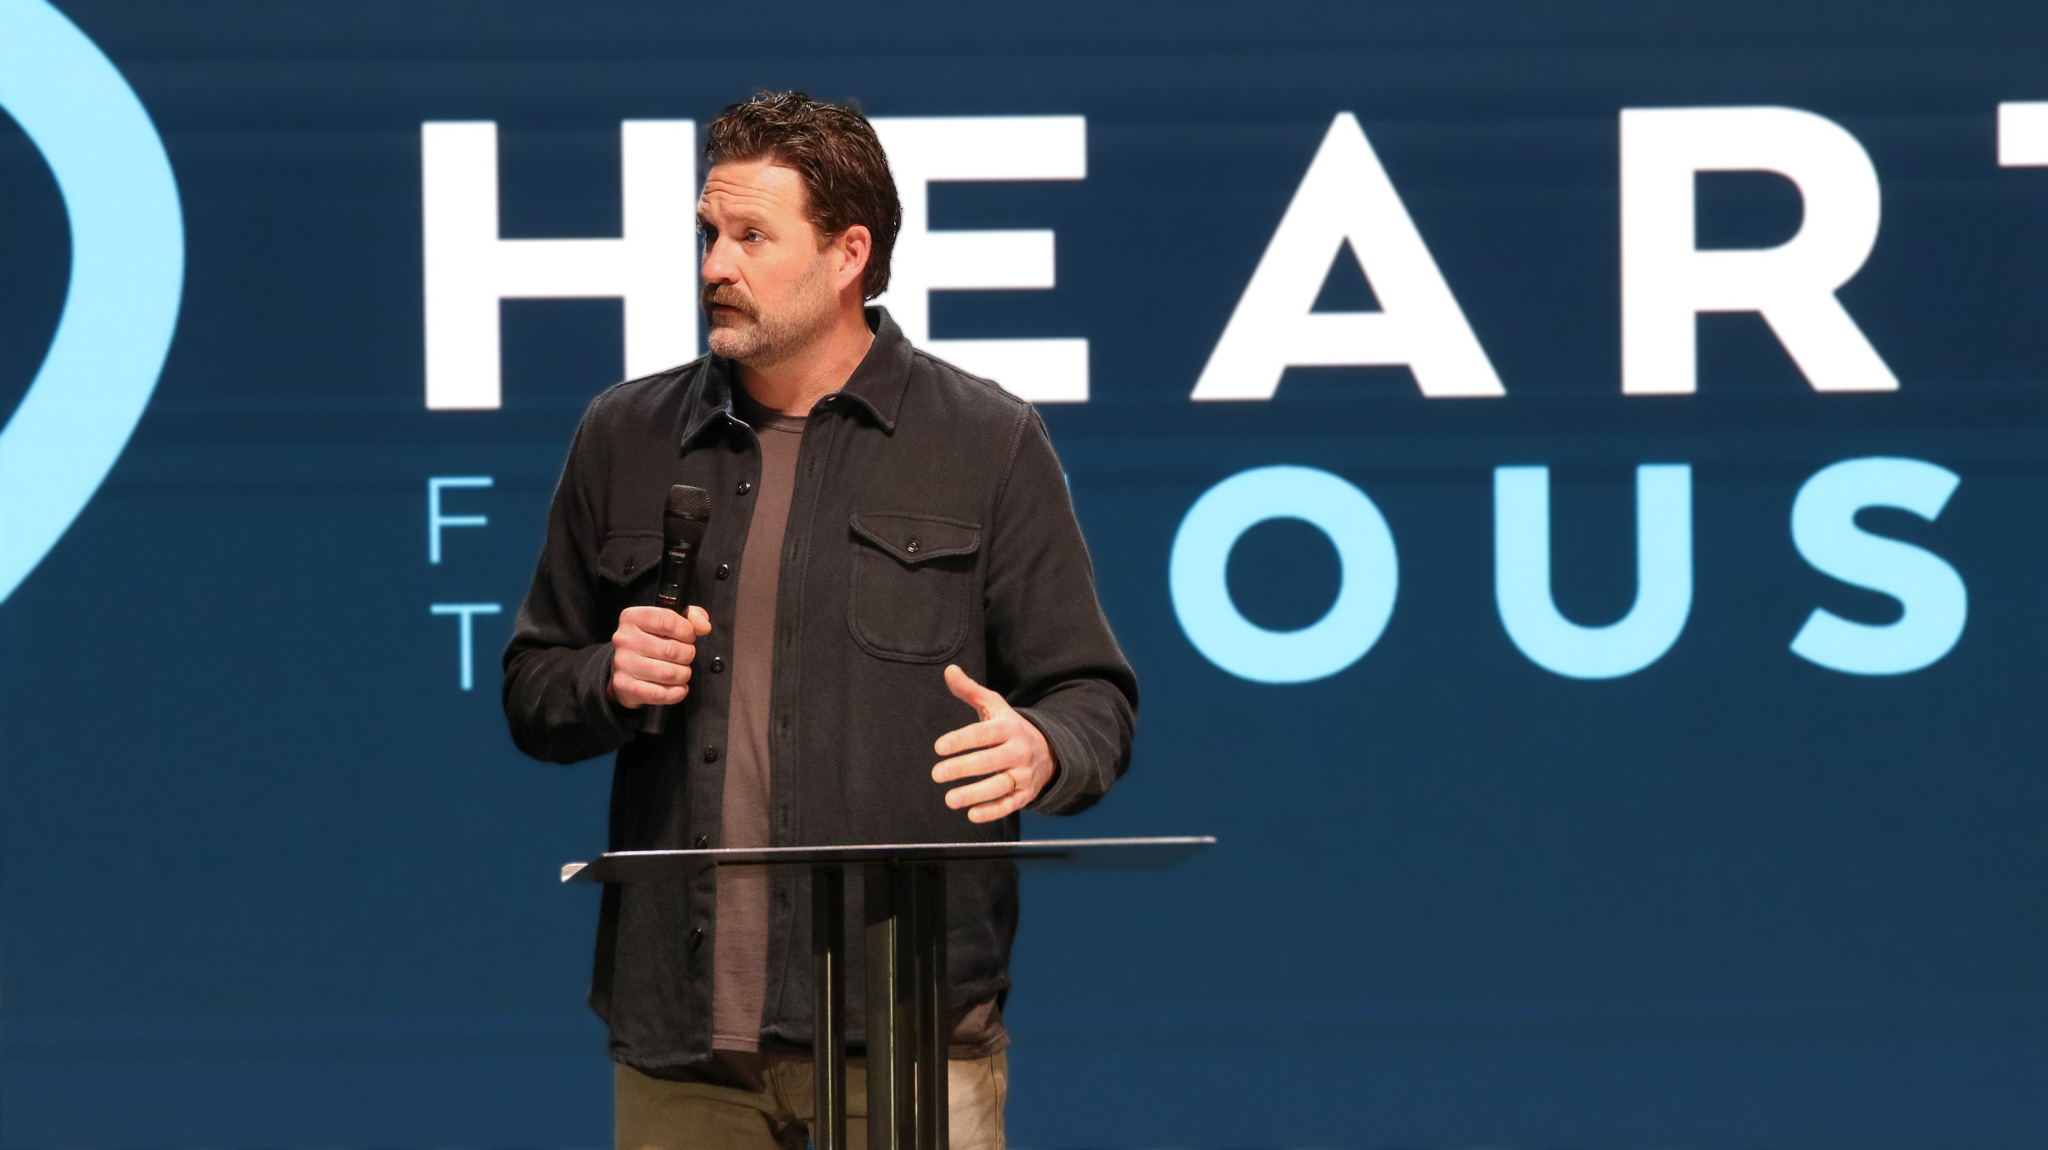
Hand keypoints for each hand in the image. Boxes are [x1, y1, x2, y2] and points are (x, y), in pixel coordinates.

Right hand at [609, 605, 710, 707]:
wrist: (627, 666)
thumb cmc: (653, 640)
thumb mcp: (671, 621)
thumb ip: (692, 617)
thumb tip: (704, 627)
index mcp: (633, 617)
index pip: (667, 621)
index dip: (686, 631)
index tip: (689, 637)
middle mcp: (624, 639)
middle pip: (670, 649)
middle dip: (687, 655)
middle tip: (685, 656)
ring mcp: (623, 663)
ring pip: (667, 673)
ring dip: (683, 674)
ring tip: (681, 671)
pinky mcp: (625, 686)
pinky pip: (659, 694)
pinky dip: (676, 693)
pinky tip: (678, 687)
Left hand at [932, 665, 1056, 823]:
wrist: (1048, 750)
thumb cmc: (1009, 727)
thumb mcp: (994, 707)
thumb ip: (970, 690)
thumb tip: (949, 671)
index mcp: (1009, 727)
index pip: (984, 734)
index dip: (961, 740)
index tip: (939, 747)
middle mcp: (1019, 751)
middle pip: (990, 761)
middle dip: (962, 768)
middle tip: (936, 774)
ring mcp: (1024, 774)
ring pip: (999, 786)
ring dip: (974, 794)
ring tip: (949, 799)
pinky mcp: (1025, 794)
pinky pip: (1009, 805)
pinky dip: (992, 812)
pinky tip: (972, 814)